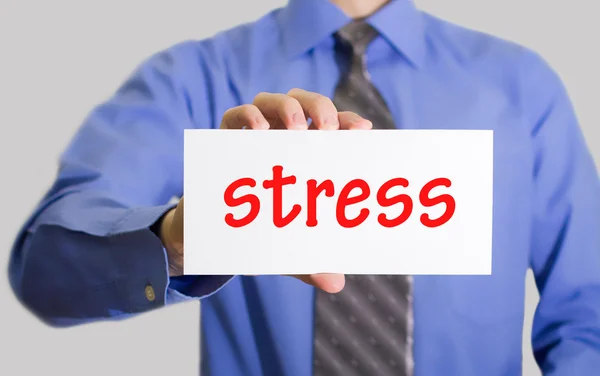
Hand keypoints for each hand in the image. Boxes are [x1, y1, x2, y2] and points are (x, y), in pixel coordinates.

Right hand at [161, 89, 371, 292]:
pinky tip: (259, 132)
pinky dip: (247, 116)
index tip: (362, 130)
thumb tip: (336, 284)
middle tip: (328, 130)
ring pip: (272, 100)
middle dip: (321, 107)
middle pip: (306, 104)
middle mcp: (282, 139)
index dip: (348, 121)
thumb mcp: (288, 248)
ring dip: (288, 106)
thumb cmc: (260, 232)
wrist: (213, 233)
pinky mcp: (225, 140)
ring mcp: (254, 135)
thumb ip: (311, 262)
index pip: (333, 127)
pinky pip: (235, 116)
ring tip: (296, 129)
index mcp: (306, 155)